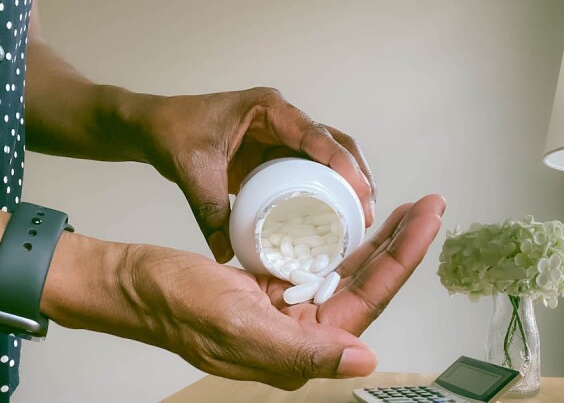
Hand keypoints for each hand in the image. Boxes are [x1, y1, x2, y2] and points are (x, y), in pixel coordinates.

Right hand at [44, 194, 443, 389]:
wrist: (134, 285)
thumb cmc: (177, 305)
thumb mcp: (238, 327)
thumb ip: (301, 351)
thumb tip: (364, 360)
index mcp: (302, 347)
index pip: (368, 300)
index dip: (403, 258)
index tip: (428, 219)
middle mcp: (302, 331)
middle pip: (366, 282)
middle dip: (400, 243)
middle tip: (428, 205)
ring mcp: (288, 309)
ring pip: (346, 271)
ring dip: (376, 240)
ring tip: (404, 209)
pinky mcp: (272, 288)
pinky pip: (318, 262)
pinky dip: (340, 240)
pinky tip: (354, 221)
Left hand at [139, 87, 375, 261]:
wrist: (154, 126)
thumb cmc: (172, 131)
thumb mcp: (191, 169)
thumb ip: (208, 210)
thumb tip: (225, 255)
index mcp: (268, 109)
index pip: (316, 135)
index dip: (343, 164)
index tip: (361, 193)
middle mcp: (281, 119)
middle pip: (335, 143)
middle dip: (357, 175)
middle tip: (366, 214)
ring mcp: (280, 136)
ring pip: (327, 157)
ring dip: (347, 183)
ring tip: (359, 220)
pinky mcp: (273, 155)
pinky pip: (307, 171)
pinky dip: (324, 190)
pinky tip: (331, 217)